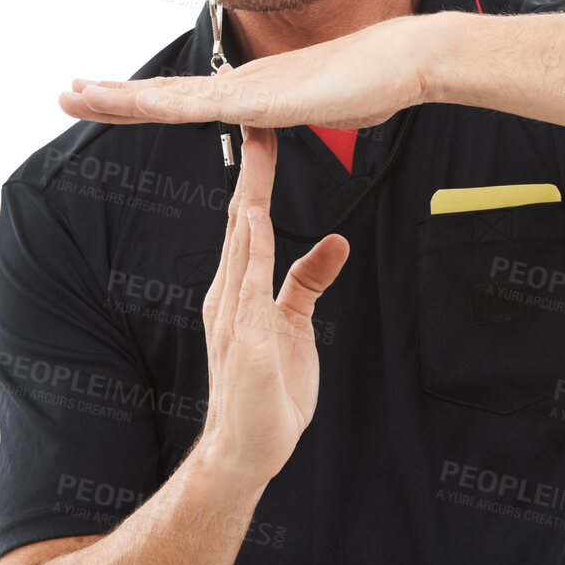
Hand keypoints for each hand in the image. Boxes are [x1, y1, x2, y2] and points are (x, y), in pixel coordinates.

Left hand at [57, 15, 430, 130]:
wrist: (404, 60)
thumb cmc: (376, 82)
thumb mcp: (328, 106)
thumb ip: (308, 108)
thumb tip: (310, 107)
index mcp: (253, 93)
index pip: (186, 102)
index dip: (144, 102)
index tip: (108, 102)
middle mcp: (241, 86)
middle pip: (164, 94)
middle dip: (112, 96)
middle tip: (66, 93)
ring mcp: (248, 89)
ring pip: (169, 97)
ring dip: (118, 97)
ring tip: (73, 94)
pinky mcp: (260, 98)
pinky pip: (199, 105)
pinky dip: (159, 103)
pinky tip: (130, 103)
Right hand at [199, 124, 348, 485]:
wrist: (246, 450)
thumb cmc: (269, 394)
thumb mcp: (296, 325)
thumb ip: (309, 281)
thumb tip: (335, 241)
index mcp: (237, 289)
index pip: (248, 221)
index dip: (257, 176)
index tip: (265, 135)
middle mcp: (228, 294)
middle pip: (241, 218)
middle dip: (251, 168)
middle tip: (257, 115)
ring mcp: (233, 315)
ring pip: (241, 240)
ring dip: (250, 192)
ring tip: (257, 148)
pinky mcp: (246, 340)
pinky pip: (248, 285)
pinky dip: (253, 249)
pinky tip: (257, 218)